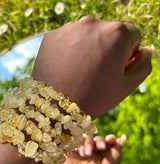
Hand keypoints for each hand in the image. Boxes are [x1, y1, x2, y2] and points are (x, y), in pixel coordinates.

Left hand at [32, 16, 152, 118]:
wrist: (53, 107)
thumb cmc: (93, 98)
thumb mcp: (126, 86)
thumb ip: (144, 65)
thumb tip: (146, 50)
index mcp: (117, 33)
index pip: (133, 36)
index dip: (128, 54)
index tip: (116, 70)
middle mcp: (92, 23)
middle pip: (109, 33)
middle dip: (108, 50)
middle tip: (96, 74)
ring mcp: (69, 28)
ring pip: (87, 36)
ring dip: (88, 49)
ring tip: (80, 73)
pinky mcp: (51, 35)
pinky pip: (68, 40)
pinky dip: (70, 51)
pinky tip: (66, 69)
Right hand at [58, 134, 125, 163]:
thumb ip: (116, 153)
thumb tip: (124, 137)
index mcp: (103, 157)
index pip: (109, 144)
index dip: (111, 139)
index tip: (111, 139)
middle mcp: (93, 152)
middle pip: (99, 139)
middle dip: (101, 142)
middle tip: (101, 147)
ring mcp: (82, 149)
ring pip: (89, 138)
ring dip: (89, 144)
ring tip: (86, 154)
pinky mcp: (72, 147)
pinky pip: (78, 138)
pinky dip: (81, 143)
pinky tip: (80, 153)